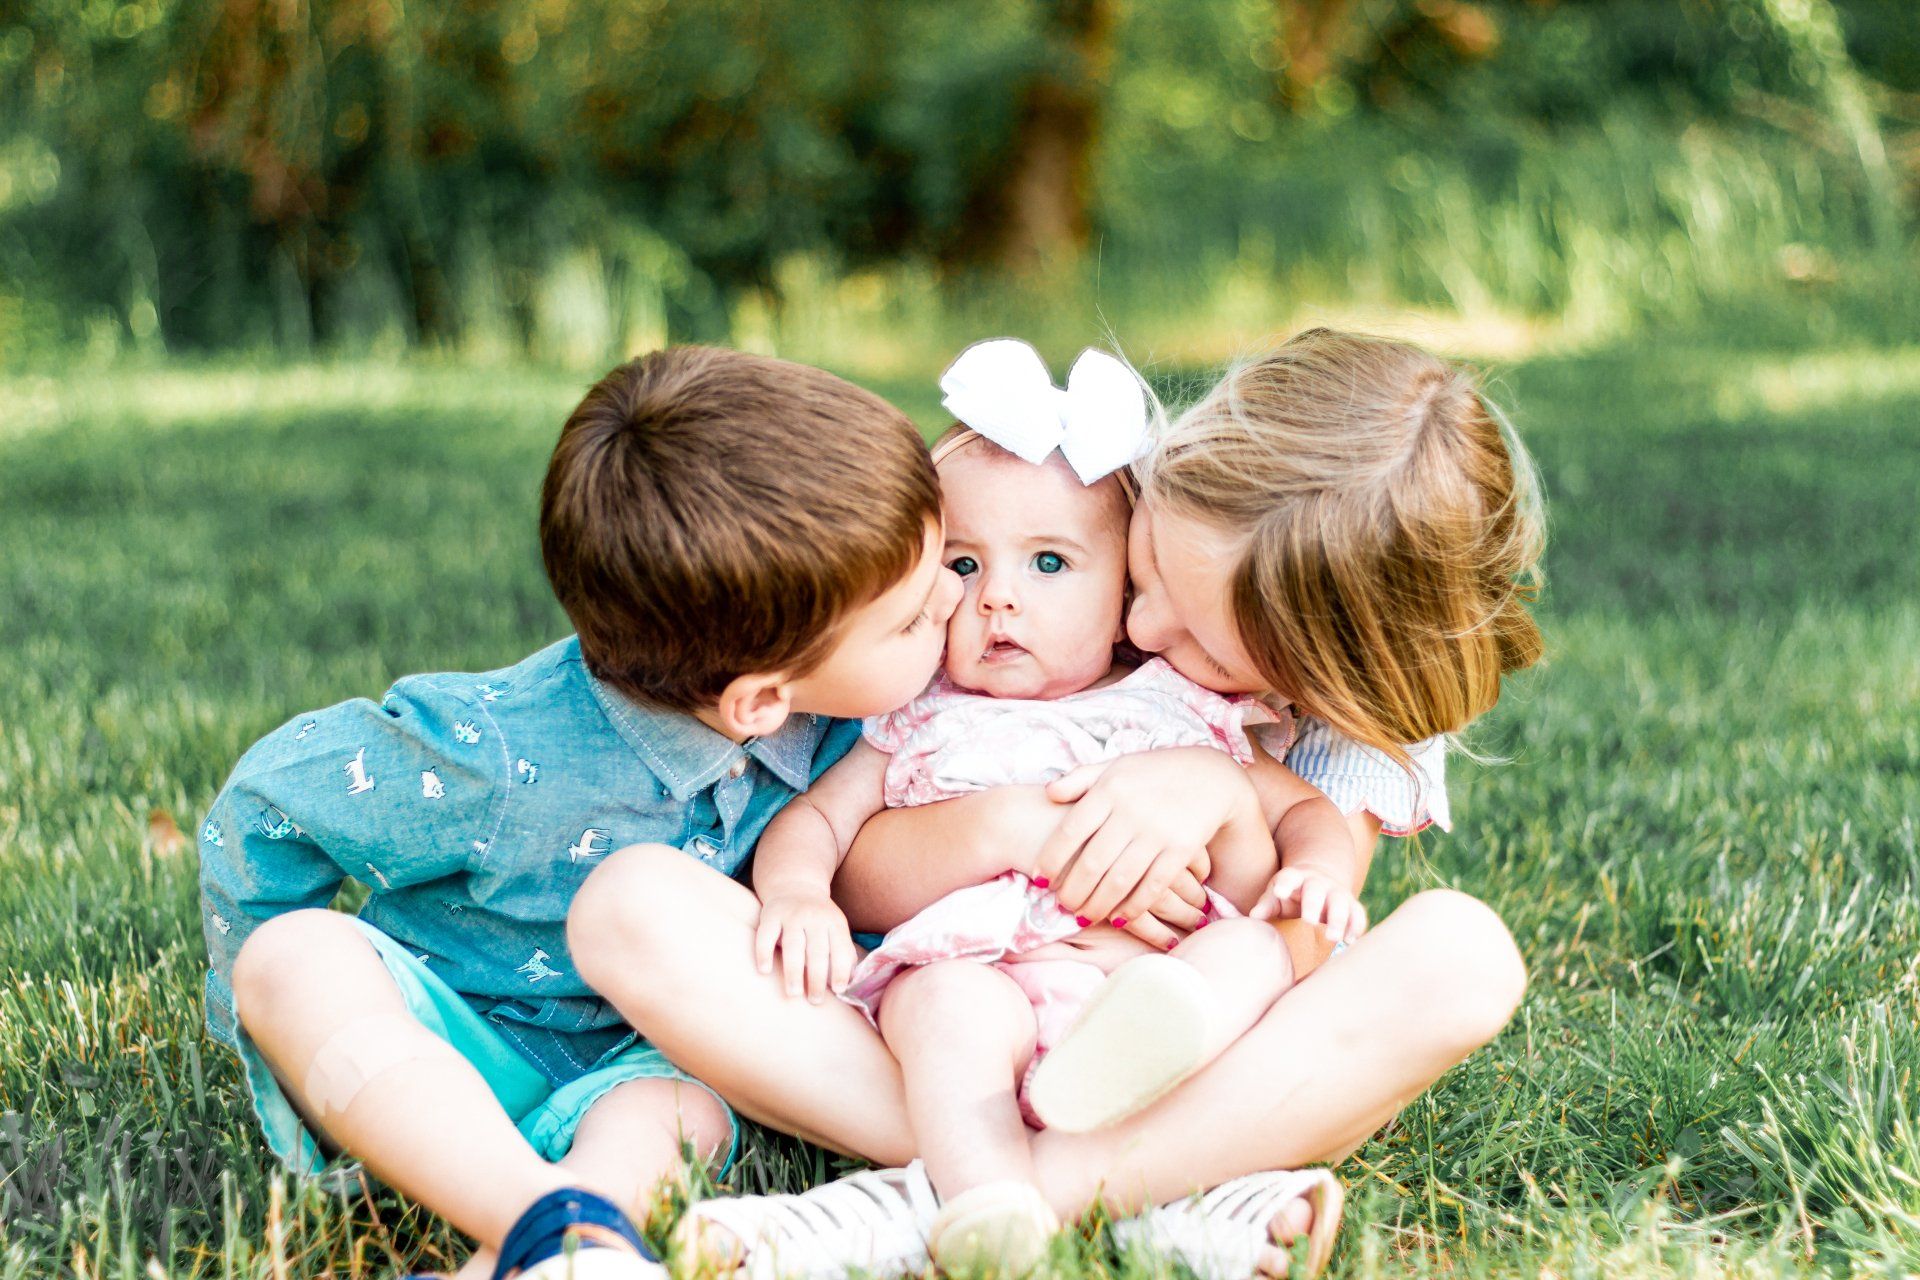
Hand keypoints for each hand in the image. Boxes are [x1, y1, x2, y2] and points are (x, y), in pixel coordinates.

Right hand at [754, 890, 854, 1002]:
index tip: (839, 990)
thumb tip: (851, 985)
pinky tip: (765, 971)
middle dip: (817, 978)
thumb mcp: (836, 928)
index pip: (841, 948)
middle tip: (815, 1000)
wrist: (795, 886)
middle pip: (817, 950)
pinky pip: (766, 935)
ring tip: (794, 994)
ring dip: (793, 971)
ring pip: (793, 945)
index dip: (841, 970)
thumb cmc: (819, 919)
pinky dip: (764, 953)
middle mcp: (814, 917)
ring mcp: (791, 915)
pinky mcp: (770, 914)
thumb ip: (844, 953)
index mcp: (834, 922)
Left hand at [1036, 748, 1259, 938]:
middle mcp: (1130, 811)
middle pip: (1092, 863)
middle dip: (1072, 891)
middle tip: (1061, 906)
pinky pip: (1152, 886)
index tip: (1039, 879)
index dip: (1051, 859)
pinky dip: (1133, 906)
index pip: (1071, 832)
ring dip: (1098, 905)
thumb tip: (1048, 792)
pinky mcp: (1181, 849)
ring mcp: (1157, 832)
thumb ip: (1080, 778)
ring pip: (1119, 880)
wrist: (1209, 775)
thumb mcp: (1115, 766)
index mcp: (1109, 790)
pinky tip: (1119, 918)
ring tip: (1084, 917)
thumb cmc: (1153, 773)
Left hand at [1253, 868, 1367, 943]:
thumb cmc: (1290, 893)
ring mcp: (1336, 892)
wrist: (1319, 880)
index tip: (1279, 892)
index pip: (1289, 877)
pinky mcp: (1351, 904)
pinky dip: (1356, 925)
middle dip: (1313, 904)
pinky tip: (1350, 941)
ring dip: (1338, 919)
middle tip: (1308, 921)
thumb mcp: (1276, 895)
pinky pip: (1357, 913)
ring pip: (1340, 902)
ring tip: (1332, 938)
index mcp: (1295, 878)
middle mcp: (1318, 883)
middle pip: (1316, 890)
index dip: (1285, 884)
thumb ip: (1267, 904)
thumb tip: (1254, 916)